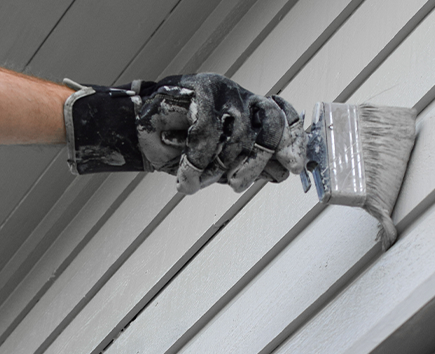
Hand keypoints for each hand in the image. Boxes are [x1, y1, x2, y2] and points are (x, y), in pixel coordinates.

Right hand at [136, 74, 305, 193]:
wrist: (139, 135)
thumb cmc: (179, 147)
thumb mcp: (220, 162)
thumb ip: (250, 164)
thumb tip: (284, 171)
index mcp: (251, 111)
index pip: (285, 118)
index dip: (293, 141)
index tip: (295, 167)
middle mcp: (240, 97)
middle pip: (270, 127)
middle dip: (257, 162)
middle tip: (237, 184)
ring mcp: (221, 90)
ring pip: (238, 135)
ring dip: (216, 169)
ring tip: (198, 180)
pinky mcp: (197, 89)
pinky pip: (207, 134)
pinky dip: (195, 162)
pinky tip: (186, 175)